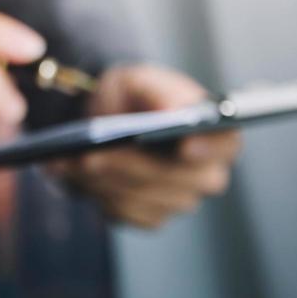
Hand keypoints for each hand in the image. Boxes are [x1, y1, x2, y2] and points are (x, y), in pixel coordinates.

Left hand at [53, 65, 239, 228]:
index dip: (208, 148)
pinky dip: (94, 192)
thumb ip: (161, 92)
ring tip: (71, 161)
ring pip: (144, 198)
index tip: (184, 145)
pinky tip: (70, 173)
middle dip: (132, 166)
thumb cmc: (132, 97)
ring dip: (104, 180)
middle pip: (179, 180)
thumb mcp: (141, 80)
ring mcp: (179, 200)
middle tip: (92, 154)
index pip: (225, 145)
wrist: (104, 120)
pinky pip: (123, 212)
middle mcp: (206, 174)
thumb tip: (176, 113)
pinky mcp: (148, 217)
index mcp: (217, 135)